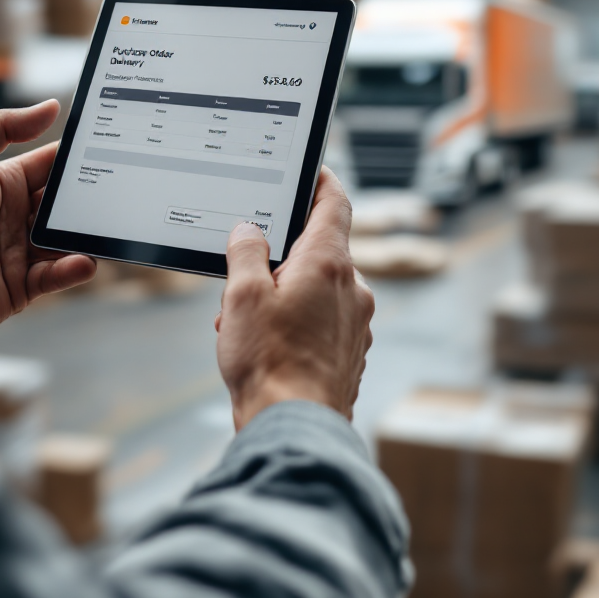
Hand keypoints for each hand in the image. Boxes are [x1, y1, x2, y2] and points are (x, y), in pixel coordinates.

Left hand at [0, 100, 95, 342]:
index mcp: (3, 183)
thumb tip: (48, 106)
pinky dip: (73, 268)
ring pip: (66, 239)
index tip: (110, 147)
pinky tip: (83, 261)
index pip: (49, 165)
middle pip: (65, 203)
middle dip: (89, 197)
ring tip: (105, 228)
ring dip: (85, 235)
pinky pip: (56, 275)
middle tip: (120, 190)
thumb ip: (1, 128)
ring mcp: (20, 252)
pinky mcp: (22, 287)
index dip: (76, 158)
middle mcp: (15, 216)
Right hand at [215, 167, 373, 429]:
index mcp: (328, 264)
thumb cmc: (270, 363)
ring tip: (245, 320)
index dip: (321, 182)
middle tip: (247, 271)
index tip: (312, 171)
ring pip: (317, 288)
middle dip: (281, 255)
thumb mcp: (242, 295)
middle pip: (320, 249)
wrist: (294, 426)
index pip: (334, 203)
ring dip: (283, 293)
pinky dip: (294, 321)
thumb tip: (249, 231)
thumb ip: (246, 252)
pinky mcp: (350, 351)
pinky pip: (321, 320)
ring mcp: (356, 323)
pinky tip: (264, 343)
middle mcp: (351, 289)